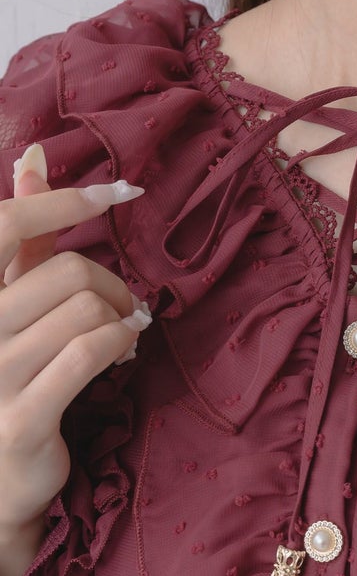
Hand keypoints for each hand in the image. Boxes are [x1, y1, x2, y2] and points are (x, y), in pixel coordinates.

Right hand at [0, 144, 150, 539]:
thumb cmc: (12, 374)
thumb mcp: (12, 302)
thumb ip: (22, 240)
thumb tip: (32, 158)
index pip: (7, 224)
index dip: (67, 200)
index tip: (123, 191)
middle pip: (67, 271)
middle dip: (112, 286)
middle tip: (127, 309)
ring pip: (85, 311)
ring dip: (123, 320)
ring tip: (126, 334)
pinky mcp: (21, 418)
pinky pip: (87, 355)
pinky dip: (119, 344)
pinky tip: (125, 351)